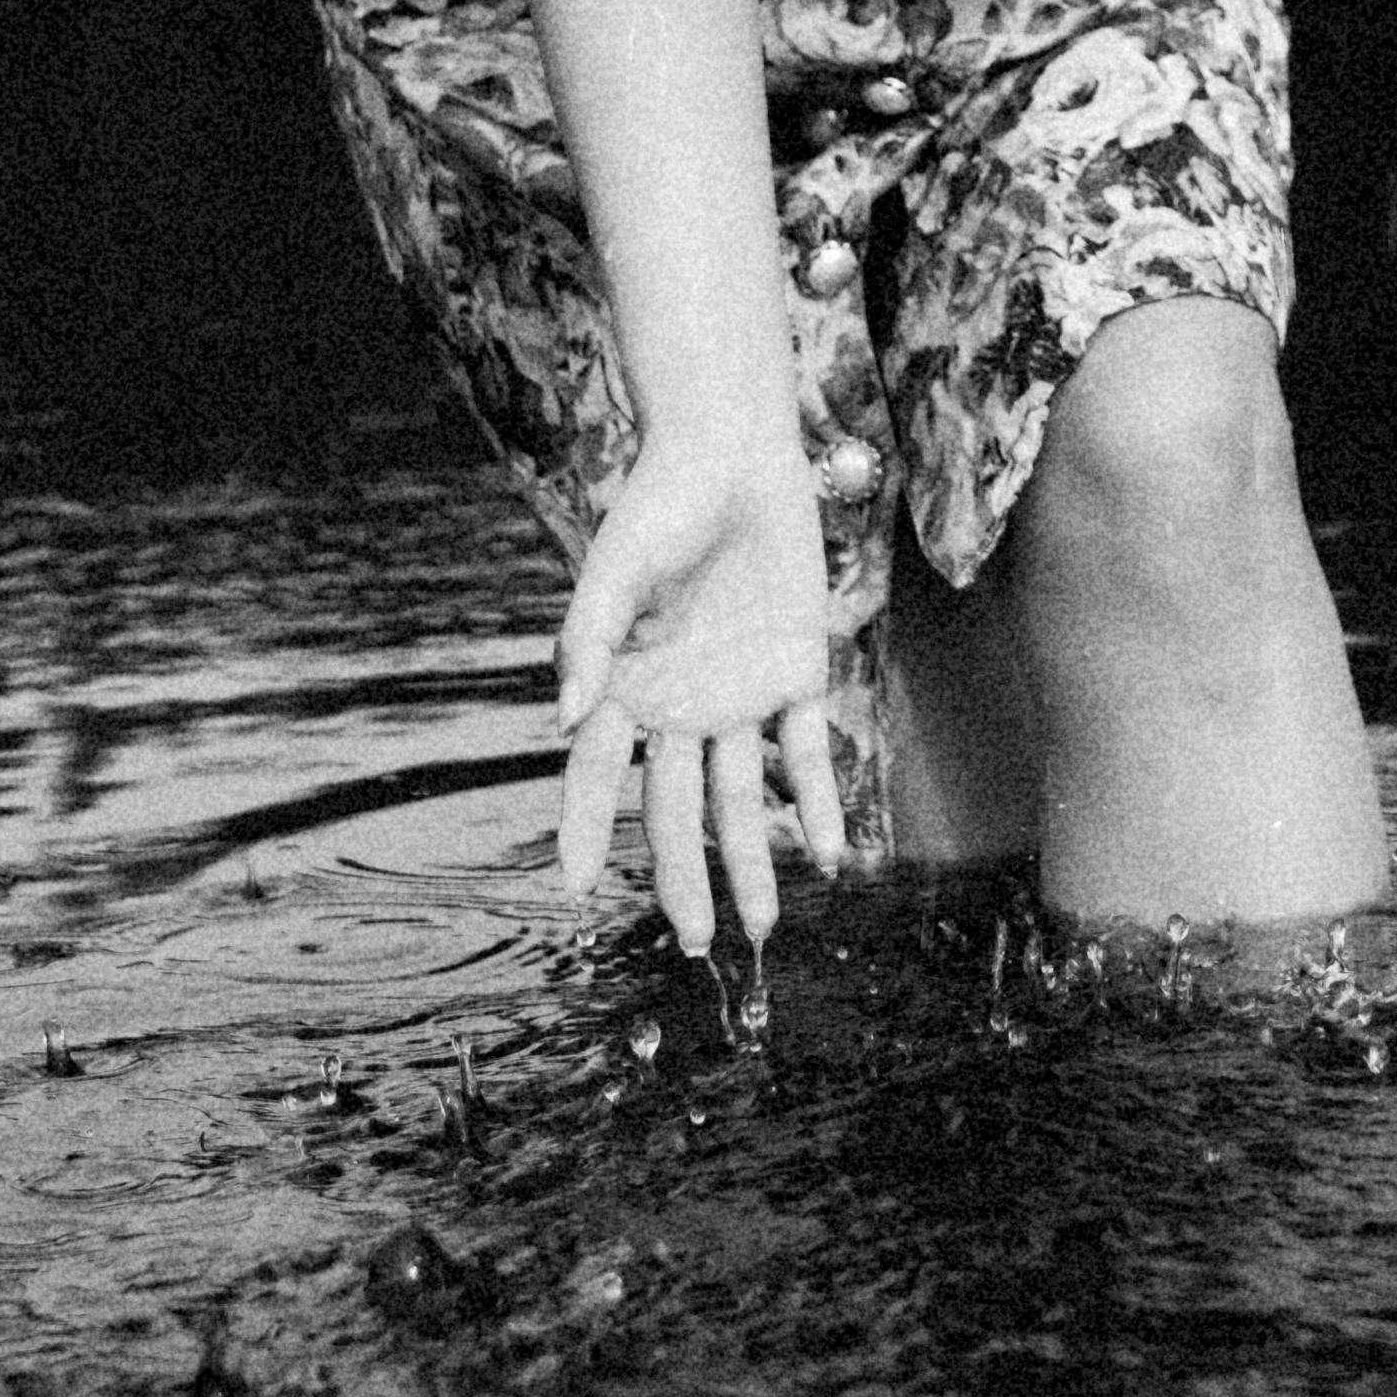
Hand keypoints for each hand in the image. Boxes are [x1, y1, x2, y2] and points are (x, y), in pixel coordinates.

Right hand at [553, 432, 845, 955]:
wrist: (736, 452)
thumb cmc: (660, 504)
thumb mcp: (615, 566)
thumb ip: (589, 637)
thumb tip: (568, 715)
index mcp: (624, 684)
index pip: (595, 773)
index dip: (583, 827)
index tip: (572, 885)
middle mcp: (678, 705)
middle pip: (675, 808)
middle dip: (683, 877)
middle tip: (695, 944)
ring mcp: (736, 695)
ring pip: (740, 799)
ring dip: (752, 860)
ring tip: (762, 925)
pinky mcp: (795, 675)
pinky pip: (804, 754)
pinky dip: (814, 802)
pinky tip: (828, 854)